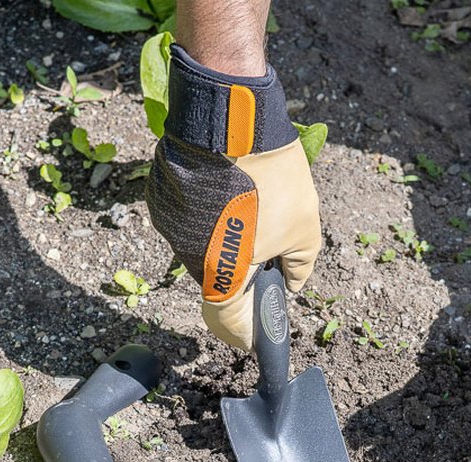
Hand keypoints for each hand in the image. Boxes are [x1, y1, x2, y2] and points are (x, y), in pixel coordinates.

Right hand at [145, 45, 319, 349]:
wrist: (231, 113)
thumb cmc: (272, 176)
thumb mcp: (306, 225)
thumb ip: (301, 266)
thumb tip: (292, 283)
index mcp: (222, 275)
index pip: (227, 323)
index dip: (243, 334)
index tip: (253, 340)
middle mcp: (188, 258)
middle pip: (216, 283)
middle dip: (242, 276)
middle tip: (268, 255)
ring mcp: (171, 228)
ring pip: (202, 248)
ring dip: (227, 240)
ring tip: (254, 206)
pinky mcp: (163, 200)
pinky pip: (189, 220)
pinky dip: (210, 215)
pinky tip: (233, 189)